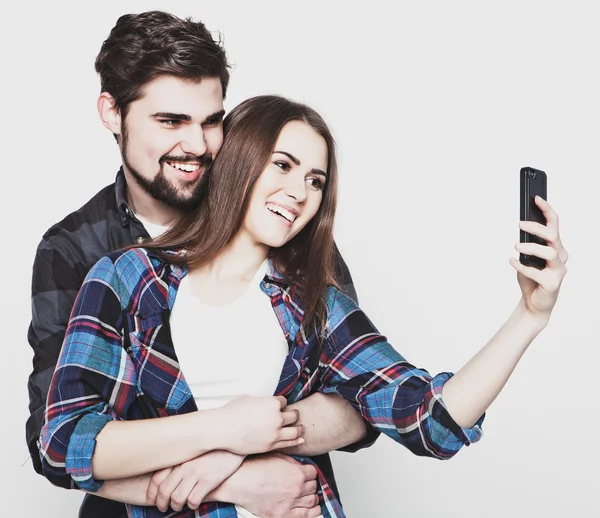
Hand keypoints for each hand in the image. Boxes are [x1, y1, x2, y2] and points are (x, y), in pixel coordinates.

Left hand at [146, 450, 243, 511]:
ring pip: (177, 498)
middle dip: (161, 503)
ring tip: (179, 506)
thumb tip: (163, 477)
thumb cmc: (210, 448)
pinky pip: (194, 500)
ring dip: (176, 506)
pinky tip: (194, 502)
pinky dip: (192, 505)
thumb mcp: (191, 451)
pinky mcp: (208, 481)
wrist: (231, 445)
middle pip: (164, 491)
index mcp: (178, 457)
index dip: (152, 493)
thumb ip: (178, 461)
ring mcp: (196, 473)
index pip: (156, 478)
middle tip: (163, 507)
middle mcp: (184, 465)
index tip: (152, 499)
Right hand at [219, 395, 303, 453]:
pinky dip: (296, 441)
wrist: (222, 429)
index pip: (284, 402)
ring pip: (295, 431)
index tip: (279, 405)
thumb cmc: (232, 411)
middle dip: (294, 414)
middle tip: (294, 415)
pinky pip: (288, 443)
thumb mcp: (249, 398)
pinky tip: (300, 439)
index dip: (281, 403)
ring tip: (301, 428)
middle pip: (293, 415)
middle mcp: (276, 418)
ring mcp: (274, 433)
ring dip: (299, 428)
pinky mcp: (270, 446)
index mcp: (272, 403)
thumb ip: (262, 400)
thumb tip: (267, 402)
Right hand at [225, 453, 320, 517]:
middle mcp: (296, 489)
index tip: (307, 472)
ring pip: (312, 501)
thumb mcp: (277, 456)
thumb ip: (293, 462)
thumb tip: (301, 466)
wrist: (239, 482)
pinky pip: (306, 516)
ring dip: (311, 497)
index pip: (314, 472)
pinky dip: (312, 512)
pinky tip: (312, 509)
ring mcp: (290, 504)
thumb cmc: (255, 468)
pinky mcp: (283, 515)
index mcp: (297, 474)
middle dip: (310, 483)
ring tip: (308, 495)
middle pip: (313, 486)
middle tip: (305, 483)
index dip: (309, 471)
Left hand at [511, 196, 567, 320]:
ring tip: (516, 246)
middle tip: (519, 224)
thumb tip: (520, 228)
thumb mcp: (528, 257)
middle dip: (537, 227)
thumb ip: (527, 243)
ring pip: (549, 253)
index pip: (554, 224)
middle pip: (553, 236)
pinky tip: (512, 261)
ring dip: (531, 247)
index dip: (546, 210)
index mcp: (555, 247)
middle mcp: (560, 257)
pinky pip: (537, 272)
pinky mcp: (552, 284)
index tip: (536, 198)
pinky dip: (522, 266)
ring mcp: (558, 271)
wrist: (534, 303)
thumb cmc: (532, 278)